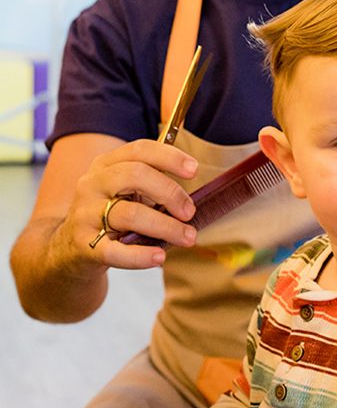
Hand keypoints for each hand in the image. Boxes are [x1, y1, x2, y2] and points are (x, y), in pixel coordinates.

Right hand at [72, 138, 198, 268]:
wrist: (68, 250)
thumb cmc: (109, 216)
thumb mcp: (126, 192)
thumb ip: (154, 183)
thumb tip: (195, 185)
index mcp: (106, 165)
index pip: (139, 150)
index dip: (169, 157)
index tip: (194, 170)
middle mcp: (92, 184)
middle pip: (134, 176)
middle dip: (169, 192)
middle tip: (190, 212)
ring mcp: (85, 214)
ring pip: (129, 214)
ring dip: (165, 226)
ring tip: (187, 237)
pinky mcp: (83, 245)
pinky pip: (114, 251)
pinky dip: (140, 256)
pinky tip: (159, 257)